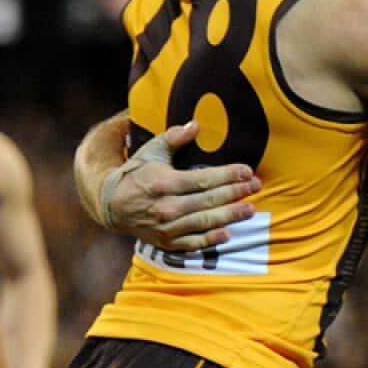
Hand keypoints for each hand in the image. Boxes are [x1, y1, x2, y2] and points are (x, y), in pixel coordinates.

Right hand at [101, 121, 260, 251]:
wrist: (112, 205)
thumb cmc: (137, 174)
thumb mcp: (152, 151)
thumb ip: (174, 137)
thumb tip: (196, 125)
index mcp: (164, 182)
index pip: (203, 179)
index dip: (228, 175)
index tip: (247, 171)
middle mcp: (166, 206)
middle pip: (208, 201)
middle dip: (235, 193)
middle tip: (256, 186)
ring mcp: (167, 227)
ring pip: (204, 222)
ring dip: (230, 216)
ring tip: (250, 209)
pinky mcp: (167, 242)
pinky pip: (192, 243)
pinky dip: (210, 239)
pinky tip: (227, 233)